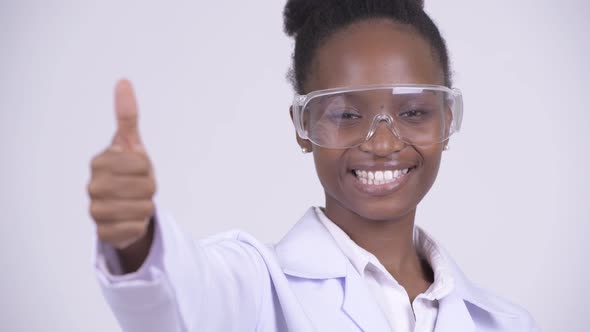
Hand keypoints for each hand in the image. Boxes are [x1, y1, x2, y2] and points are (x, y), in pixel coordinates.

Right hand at [88, 79, 155, 249]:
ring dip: (146, 207)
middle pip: (146, 187)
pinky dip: (139, 225)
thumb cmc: (129, 172)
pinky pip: (136, 228)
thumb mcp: (131, 145)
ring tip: (135, 203)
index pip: (142, 164)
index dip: (147, 168)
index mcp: (100, 162)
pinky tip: (129, 221)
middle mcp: (93, 186)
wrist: (124, 208)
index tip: (138, 170)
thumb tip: (123, 82)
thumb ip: (127, 117)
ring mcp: (95, 211)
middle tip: (138, 188)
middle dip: (149, 188)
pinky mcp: (103, 234)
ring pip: (144, 208)